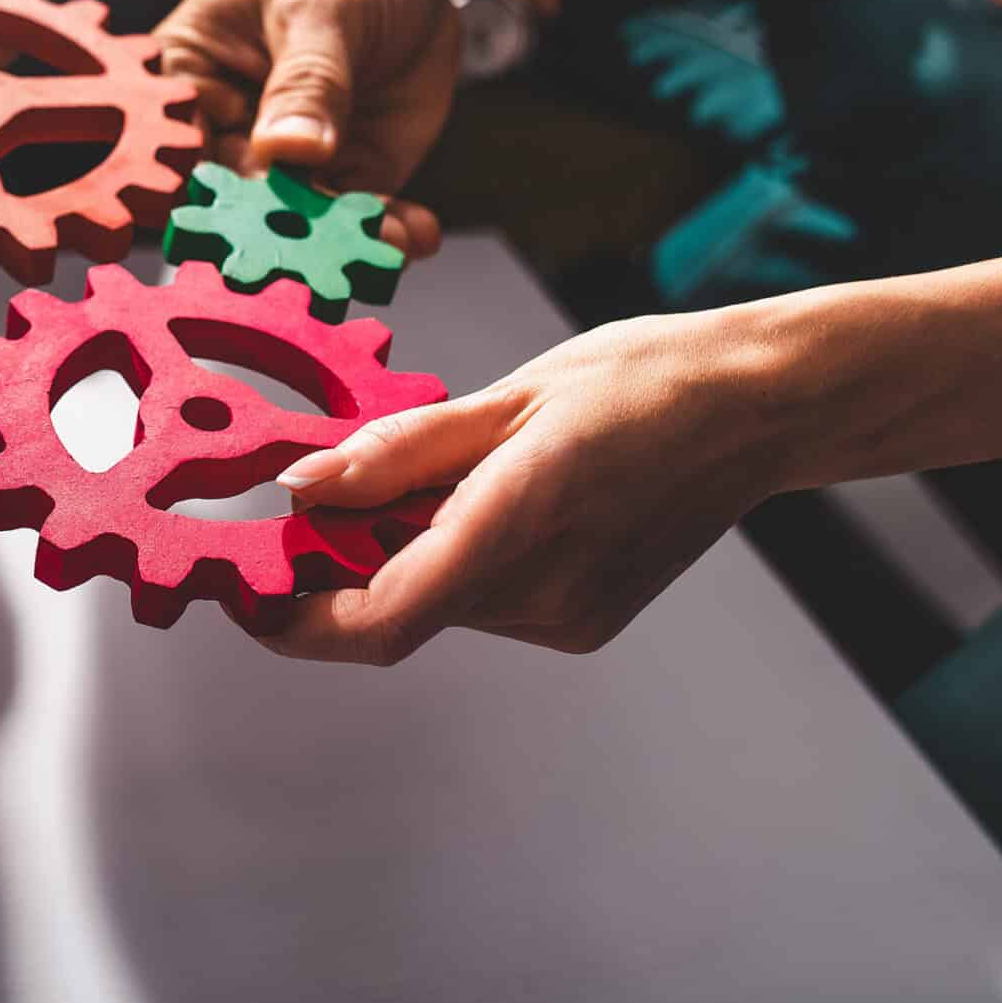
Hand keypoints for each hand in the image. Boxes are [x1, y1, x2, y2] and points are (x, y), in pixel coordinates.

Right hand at [157, 0, 457, 253]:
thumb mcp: (321, 7)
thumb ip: (307, 79)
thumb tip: (289, 149)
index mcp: (188, 78)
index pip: (183, 143)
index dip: (205, 184)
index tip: (243, 215)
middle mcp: (228, 129)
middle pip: (239, 197)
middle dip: (280, 230)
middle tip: (319, 253)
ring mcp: (288, 159)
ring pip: (301, 219)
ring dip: (340, 241)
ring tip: (385, 243)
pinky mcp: (345, 174)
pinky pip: (358, 215)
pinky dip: (385, 230)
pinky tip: (416, 232)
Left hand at [253, 311, 787, 662]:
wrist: (756, 407)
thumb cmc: (639, 380)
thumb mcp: (504, 395)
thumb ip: (396, 452)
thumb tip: (301, 487)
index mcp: (517, 528)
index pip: (378, 621)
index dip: (295, 622)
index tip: (245, 591)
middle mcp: (542, 595)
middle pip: (397, 603)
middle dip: (345, 555)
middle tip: (329, 484)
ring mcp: (566, 617)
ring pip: (439, 600)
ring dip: (405, 548)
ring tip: (449, 465)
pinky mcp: (582, 621)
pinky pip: (484, 598)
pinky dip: (458, 554)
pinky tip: (496, 491)